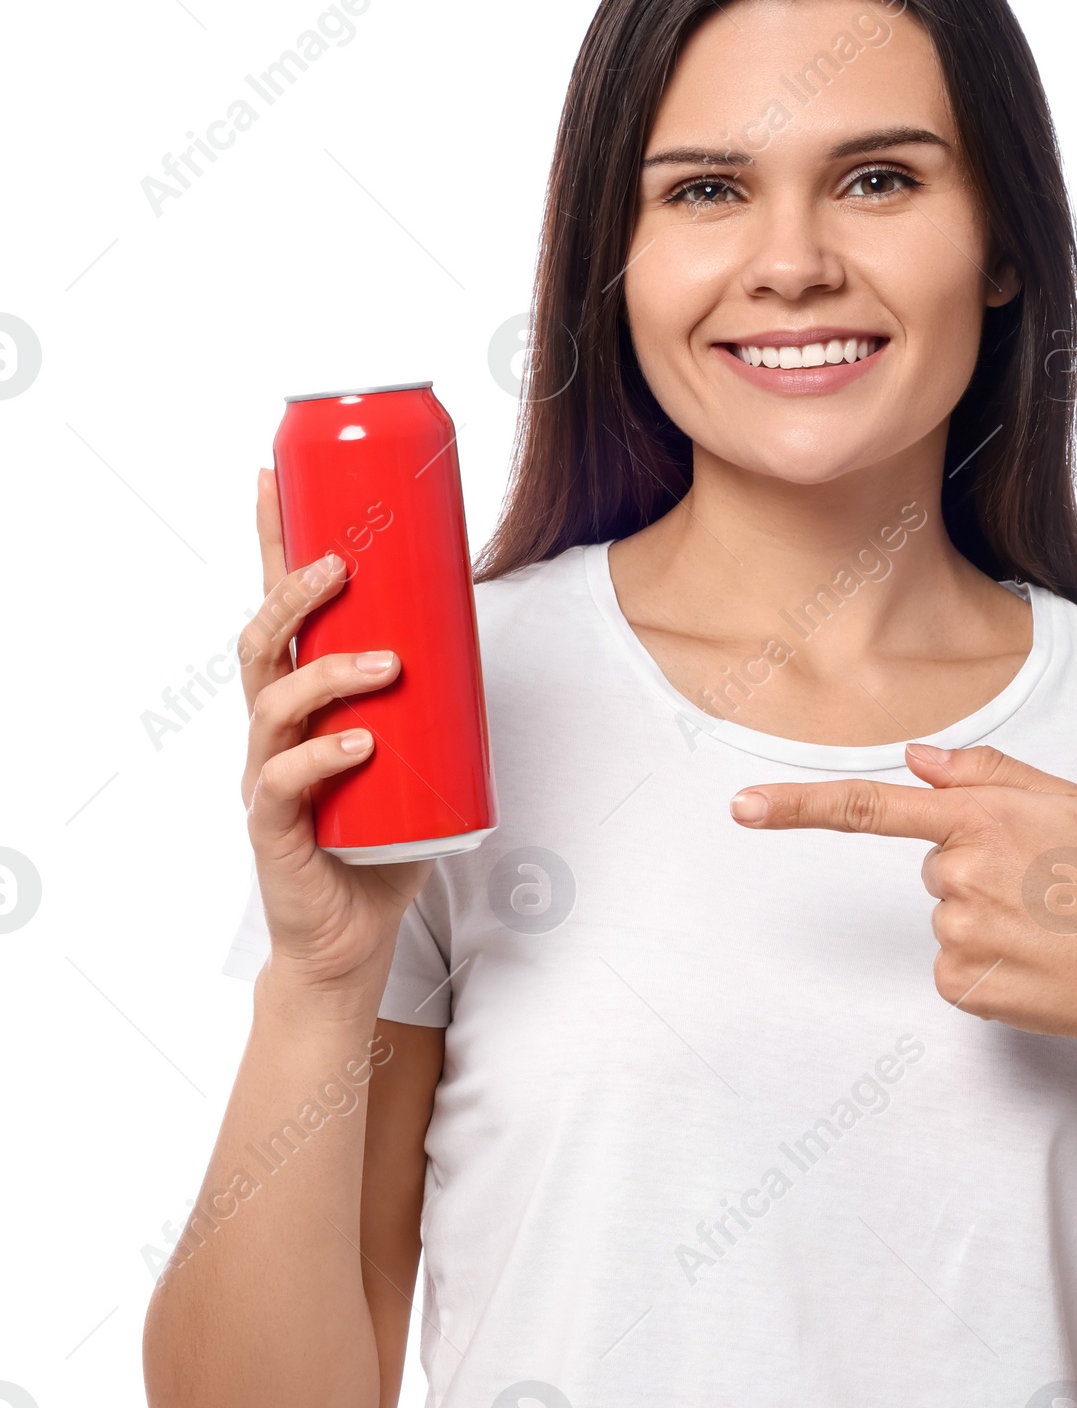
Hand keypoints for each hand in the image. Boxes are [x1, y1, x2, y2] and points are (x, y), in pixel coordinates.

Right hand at [238, 468, 432, 1002]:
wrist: (351, 933)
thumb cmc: (381, 833)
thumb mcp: (414, 746)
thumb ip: (435, 691)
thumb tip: (484, 621)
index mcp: (298, 697)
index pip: (278, 607)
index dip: (270, 542)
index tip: (269, 475)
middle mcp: (271, 727)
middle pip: (261, 640)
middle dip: (294, 594)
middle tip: (341, 566)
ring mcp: (265, 775)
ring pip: (272, 703)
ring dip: (329, 673)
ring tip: (385, 665)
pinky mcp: (274, 829)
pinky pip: (284, 782)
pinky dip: (324, 757)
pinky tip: (360, 743)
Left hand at [729, 741, 1076, 1054]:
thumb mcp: (1070, 802)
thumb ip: (987, 772)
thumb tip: (917, 760)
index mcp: (983, 818)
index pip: (873, 806)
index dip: (798, 806)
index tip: (742, 808)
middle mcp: (961, 874)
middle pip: (930, 864)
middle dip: (974, 868)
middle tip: (1044, 886)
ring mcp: (959, 934)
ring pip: (943, 914)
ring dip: (986, 917)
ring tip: (1050, 926)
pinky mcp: (962, 986)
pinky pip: (951, 965)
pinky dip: (986, 964)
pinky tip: (1035, 963)